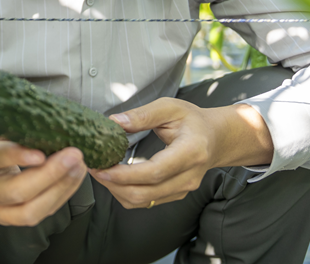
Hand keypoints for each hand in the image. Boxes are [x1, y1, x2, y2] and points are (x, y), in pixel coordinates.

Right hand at [0, 127, 87, 226]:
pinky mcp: (8, 220)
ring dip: (59, 189)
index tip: (41, 152)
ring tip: (78, 166)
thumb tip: (47, 122)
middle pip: (13, 192)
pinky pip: (39, 214)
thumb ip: (10, 128)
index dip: (14, 156)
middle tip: (74, 155)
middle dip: (48, 175)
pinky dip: (60, 195)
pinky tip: (73, 176)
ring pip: (28, 212)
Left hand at [89, 99, 272, 209]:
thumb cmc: (192, 120)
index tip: (102, 168)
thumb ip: (142, 115)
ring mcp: (183, 189)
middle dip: (114, 184)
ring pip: (144, 201)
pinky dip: (126, 193)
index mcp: (190, 152)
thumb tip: (115, 122)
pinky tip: (114, 178)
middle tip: (93, 168)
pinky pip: (147, 202)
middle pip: (146, 192)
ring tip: (100, 171)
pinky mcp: (176, 194)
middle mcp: (189, 176)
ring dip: (117, 191)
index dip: (125, 174)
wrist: (216, 138)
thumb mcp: (169, 107)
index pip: (155, 171)